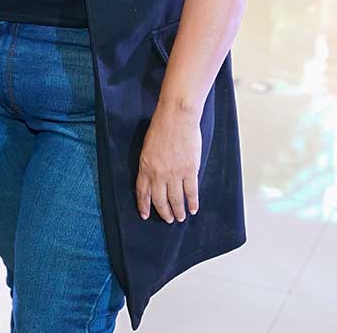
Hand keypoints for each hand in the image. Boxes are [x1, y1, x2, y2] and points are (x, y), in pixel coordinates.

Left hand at [135, 104, 201, 223]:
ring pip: (175, 200)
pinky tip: (193, 209)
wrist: (176, 116)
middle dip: (164, 212)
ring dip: (178, 211)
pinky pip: (191, 192)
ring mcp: (174, 173)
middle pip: (159, 200)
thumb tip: (155, 178)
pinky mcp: (189, 170)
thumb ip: (149, 164)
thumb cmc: (161, 127)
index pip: (142, 192)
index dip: (144, 206)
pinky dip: (192, 202)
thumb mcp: (148, 147)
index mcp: (145, 166)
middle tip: (168, 219)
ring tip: (180, 217)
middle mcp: (158, 173)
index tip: (146, 215)